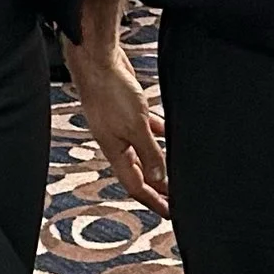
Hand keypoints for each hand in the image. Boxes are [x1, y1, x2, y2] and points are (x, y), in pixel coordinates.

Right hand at [66, 34, 168, 211]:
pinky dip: (160, 134)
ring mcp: (122, 127)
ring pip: (145, 151)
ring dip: (160, 162)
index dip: (153, 200)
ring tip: (176, 172)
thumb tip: (159, 179)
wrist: (97, 61)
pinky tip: (172, 134)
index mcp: (115, 151)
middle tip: (176, 200)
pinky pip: (148, 129)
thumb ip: (150, 153)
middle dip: (158, 187)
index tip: (169, 213)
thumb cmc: (109, 92)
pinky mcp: (128, 111)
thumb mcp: (135, 127)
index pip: (136, 185)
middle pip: (140, 172)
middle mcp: (117, 142)